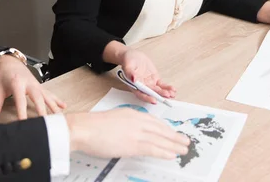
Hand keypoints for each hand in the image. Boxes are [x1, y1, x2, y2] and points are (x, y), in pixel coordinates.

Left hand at [0, 55, 65, 119]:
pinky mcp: (40, 85)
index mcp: (17, 84)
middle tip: (45, 122)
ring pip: (47, 96)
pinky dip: (57, 100)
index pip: (20, 100)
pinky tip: (64, 106)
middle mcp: (29, 84)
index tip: (24, 122)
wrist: (10, 62)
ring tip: (58, 117)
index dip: (22, 112)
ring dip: (53, 106)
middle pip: (38, 98)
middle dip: (42, 110)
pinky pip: (50, 93)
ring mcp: (36, 84)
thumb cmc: (3, 75)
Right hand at [66, 108, 189, 158]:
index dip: (165, 128)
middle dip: (174, 136)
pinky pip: (153, 148)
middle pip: (161, 129)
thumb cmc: (93, 126)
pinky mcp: (133, 144)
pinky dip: (164, 151)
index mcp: (132, 114)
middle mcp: (137, 121)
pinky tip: (171, 155)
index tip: (172, 133)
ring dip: (174, 145)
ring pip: (161, 139)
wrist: (85, 128)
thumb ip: (125, 125)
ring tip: (184, 149)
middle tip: (185, 141)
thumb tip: (131, 135)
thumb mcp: (114, 119)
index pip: (154, 121)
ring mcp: (136, 132)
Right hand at [120, 48, 175, 103]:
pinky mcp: (154, 79)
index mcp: (134, 85)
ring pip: (158, 90)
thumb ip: (129, 72)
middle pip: (151, 93)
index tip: (154, 100)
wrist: (133, 56)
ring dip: (165, 93)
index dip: (147, 98)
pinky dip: (167, 87)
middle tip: (167, 96)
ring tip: (172, 94)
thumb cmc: (128, 61)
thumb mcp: (128, 64)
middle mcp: (142, 86)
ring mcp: (149, 83)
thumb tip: (133, 78)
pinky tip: (172, 90)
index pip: (140, 94)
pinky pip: (161, 85)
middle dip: (159, 95)